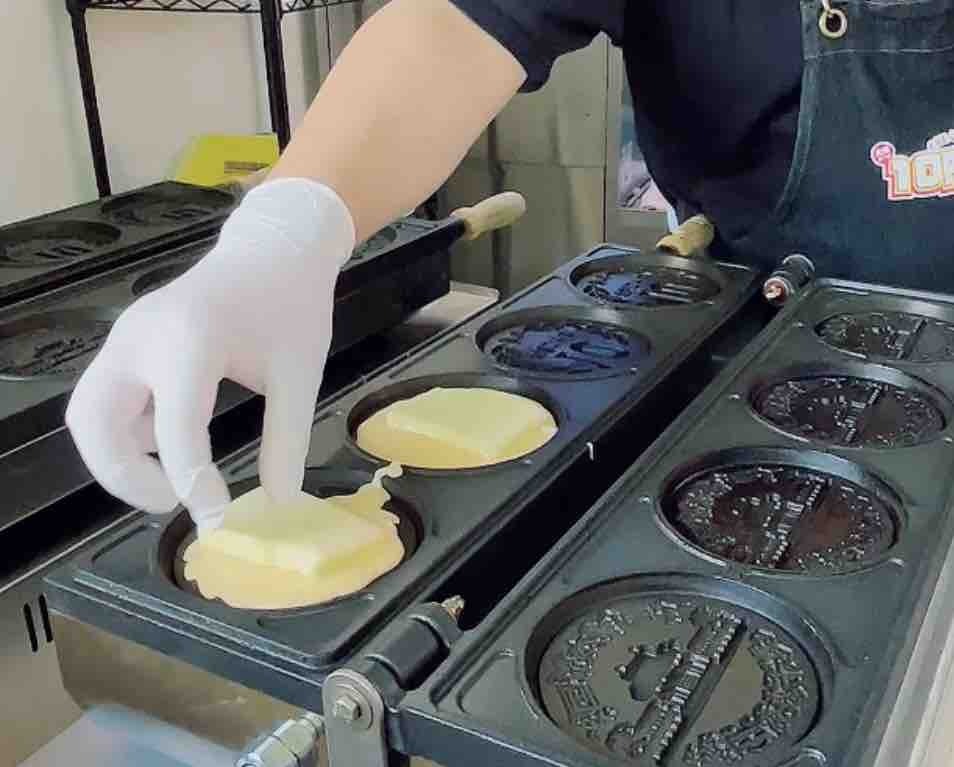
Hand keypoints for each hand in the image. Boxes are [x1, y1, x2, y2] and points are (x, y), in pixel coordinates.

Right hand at [66, 179, 354, 532]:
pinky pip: (103, 400)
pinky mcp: (126, 344)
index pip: (176, 426)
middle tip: (176, 501)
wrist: (273, 249)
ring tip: (175, 481)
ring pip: (88, 414)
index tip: (216, 515)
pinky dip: (124, 434)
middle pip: (93, 422)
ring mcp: (125, 337)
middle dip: (125, 476)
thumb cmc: (291, 304)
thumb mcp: (301, 373)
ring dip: (117, 459)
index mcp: (192, 338)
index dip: (191, 481)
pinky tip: (173, 443)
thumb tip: (280, 499)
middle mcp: (141, 337)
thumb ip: (288, 438)